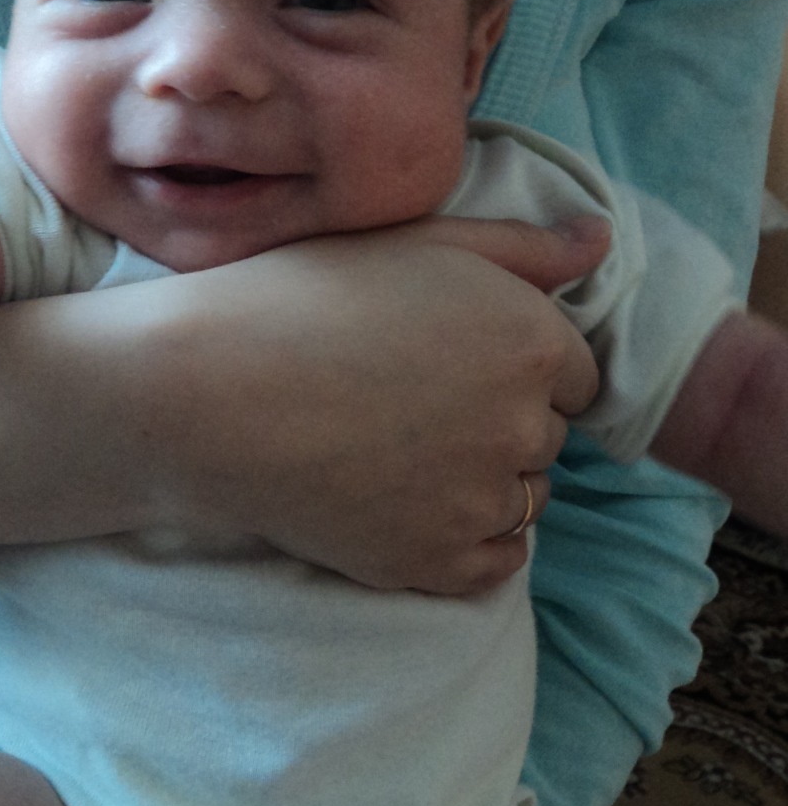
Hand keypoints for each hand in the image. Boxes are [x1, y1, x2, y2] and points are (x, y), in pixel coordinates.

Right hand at [0, 212, 606, 565]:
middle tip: (403, 402)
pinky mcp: (438, 564)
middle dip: (494, 421)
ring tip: (393, 450)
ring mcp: (482, 500)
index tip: (440, 360)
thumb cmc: (302, 298)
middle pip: (545, 435)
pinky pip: (493, 561)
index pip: (572, 372)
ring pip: (521, 498)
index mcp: (533, 339)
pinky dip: (463, 541)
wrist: (205, 394)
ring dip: (480, 482)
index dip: (509, 364)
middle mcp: (526, 423)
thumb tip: (600, 241)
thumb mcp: (418, 243)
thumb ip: (522, 247)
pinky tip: (400, 503)